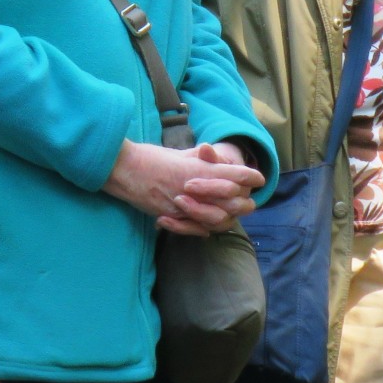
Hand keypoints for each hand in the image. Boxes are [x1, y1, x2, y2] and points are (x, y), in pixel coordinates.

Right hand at [105, 140, 262, 236]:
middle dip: (244, 200)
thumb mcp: (179, 155)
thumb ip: (200, 159)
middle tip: (249, 199)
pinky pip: (193, 227)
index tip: (258, 178)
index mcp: (197, 168)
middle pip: (232, 200)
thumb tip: (214, 159)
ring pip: (216, 217)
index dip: (249, 176)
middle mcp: (194, 187)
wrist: (123, 169)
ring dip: (227, 216)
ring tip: (232, 214)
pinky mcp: (170, 216)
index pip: (234, 174)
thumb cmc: (150, 157)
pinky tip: (209, 225)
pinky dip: (203, 227)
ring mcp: (182, 204)